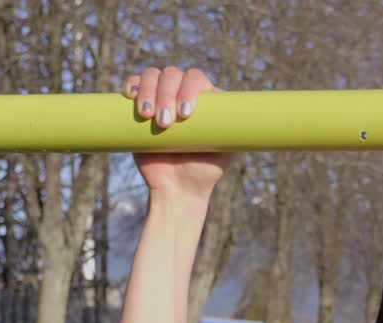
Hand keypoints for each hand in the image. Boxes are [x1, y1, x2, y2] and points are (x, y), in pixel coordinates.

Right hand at [125, 66, 233, 199]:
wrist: (176, 189)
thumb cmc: (204, 171)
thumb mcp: (226, 150)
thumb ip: (234, 131)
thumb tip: (251, 116)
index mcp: (206, 100)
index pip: (197, 79)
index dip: (189, 90)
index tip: (186, 115)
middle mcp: (183, 94)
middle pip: (173, 75)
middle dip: (167, 95)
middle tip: (166, 123)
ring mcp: (161, 97)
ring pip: (153, 76)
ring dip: (148, 91)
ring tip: (147, 117)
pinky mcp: (141, 105)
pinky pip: (134, 84)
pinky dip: (132, 85)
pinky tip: (131, 96)